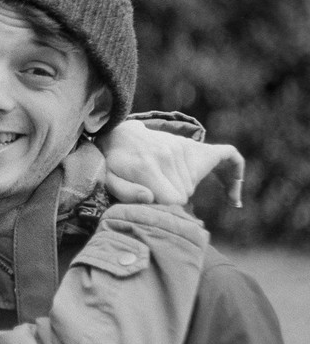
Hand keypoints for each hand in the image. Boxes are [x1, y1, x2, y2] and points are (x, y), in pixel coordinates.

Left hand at [97, 120, 244, 206]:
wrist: (120, 133)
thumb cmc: (113, 162)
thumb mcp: (110, 179)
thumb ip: (125, 192)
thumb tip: (149, 198)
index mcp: (148, 168)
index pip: (170, 201)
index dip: (162, 210)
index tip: (153, 209)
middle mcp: (168, 157)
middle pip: (182, 196)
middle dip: (170, 202)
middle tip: (154, 197)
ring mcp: (182, 148)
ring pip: (193, 185)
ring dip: (183, 192)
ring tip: (174, 195)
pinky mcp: (193, 146)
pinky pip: (227, 157)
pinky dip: (234, 176)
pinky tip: (233, 199)